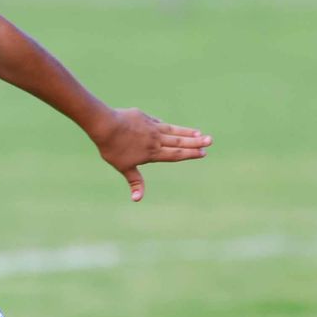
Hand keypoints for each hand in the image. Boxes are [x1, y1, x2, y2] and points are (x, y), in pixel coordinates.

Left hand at [90, 108, 210, 201]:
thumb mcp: (123, 167)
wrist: (105, 125)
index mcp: (152, 153)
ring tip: (199, 133)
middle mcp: (155, 139)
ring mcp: (151, 127)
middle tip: (210, 140)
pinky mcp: (145, 117)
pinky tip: (174, 127)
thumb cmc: (112, 148)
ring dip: (187, 132)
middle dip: (196, 142)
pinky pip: (159, 123)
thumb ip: (135, 182)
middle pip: (179, 142)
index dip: (190, 154)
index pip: (175, 155)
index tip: (203, 153)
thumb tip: (137, 199)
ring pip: (173, 130)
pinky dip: (167, 126)